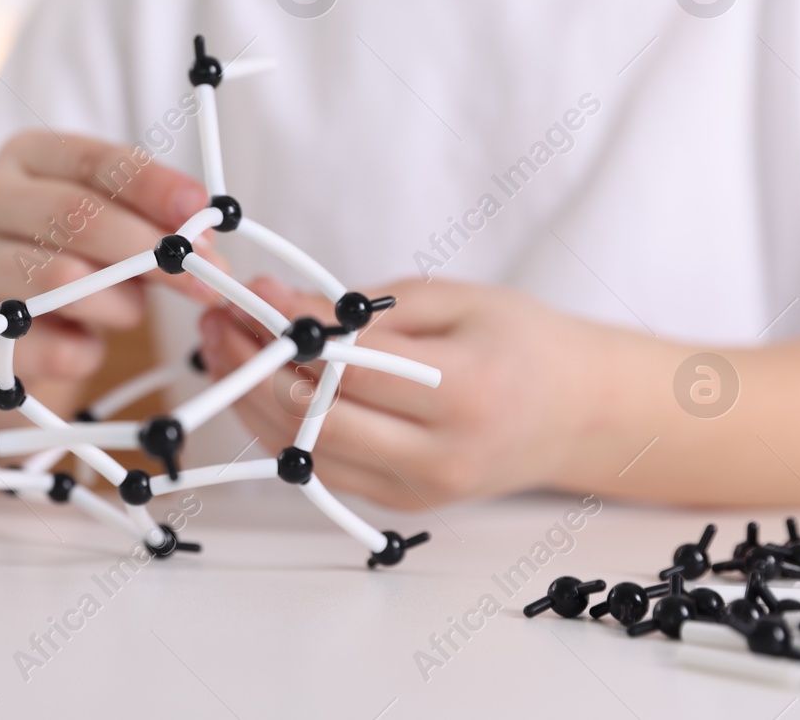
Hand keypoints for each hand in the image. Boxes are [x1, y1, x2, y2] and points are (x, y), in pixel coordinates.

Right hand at [0, 130, 218, 393]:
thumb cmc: (54, 259)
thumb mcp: (96, 223)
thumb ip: (148, 221)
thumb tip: (206, 241)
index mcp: (24, 156)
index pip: (96, 160)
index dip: (154, 185)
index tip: (201, 209)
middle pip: (79, 216)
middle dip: (153, 249)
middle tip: (207, 279)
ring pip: (64, 279)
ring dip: (122, 303)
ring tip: (131, 310)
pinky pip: (53, 346)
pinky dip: (88, 351)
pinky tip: (85, 342)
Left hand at [197, 276, 626, 506]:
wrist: (578, 413)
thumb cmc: (519, 341)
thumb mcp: (450, 300)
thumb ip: (360, 310)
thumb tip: (277, 305)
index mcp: (465, 393)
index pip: (348, 367)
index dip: (286, 329)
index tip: (249, 292)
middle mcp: (441, 456)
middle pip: (315, 419)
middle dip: (253, 368)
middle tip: (220, 320)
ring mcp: (419, 491)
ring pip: (306, 453)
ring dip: (252, 400)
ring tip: (225, 347)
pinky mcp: (401, 506)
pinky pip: (322, 469)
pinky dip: (282, 428)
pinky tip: (260, 384)